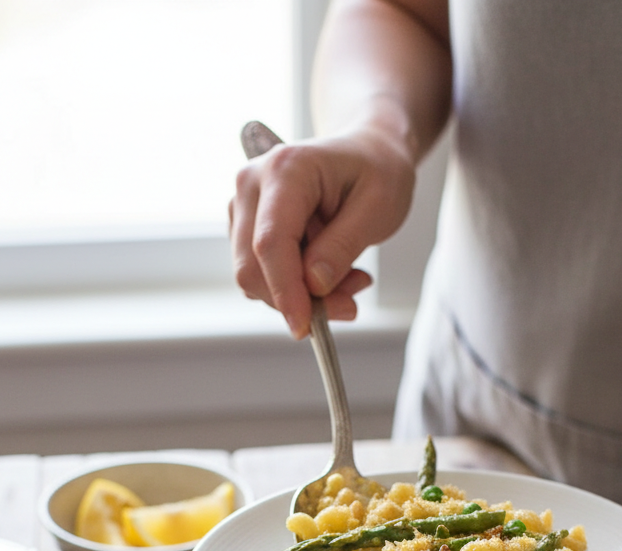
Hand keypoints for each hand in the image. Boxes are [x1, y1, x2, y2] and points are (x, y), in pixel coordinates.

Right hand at [229, 130, 415, 339]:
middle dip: (297, 299)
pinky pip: (263, 276)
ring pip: (255, 278)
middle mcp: (252, 184)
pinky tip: (329, 272)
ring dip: (301, 295)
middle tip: (350, 301)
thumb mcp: (378, 206)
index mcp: (285, 169)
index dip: (285, 291)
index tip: (304, 327)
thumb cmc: (376, 170)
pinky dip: (296, 288)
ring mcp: (244, 207)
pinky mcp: (246, 229)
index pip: (270, 242)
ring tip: (349, 278)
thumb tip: (313, 286)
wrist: (367, 152)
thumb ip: (343, 246)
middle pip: (252, 267)